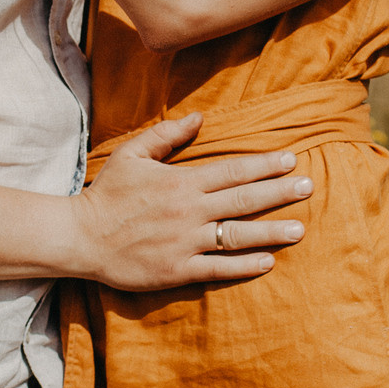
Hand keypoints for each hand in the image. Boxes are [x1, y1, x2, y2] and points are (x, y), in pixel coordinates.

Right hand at [69, 114, 312, 289]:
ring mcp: (184, 243)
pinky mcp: (177, 270)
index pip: (232, 171)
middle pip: (243, 200)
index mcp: (180, 182)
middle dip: (279, 193)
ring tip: (300, 229)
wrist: (80, 237)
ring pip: (237, 236)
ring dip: (271, 232)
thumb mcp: (133, 155)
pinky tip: (268, 262)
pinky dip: (244, 266)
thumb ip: (167, 135)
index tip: (291, 160)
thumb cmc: (107, 194)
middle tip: (308, 187)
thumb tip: (199, 117)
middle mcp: (188, 212)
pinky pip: (218, 268)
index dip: (264, 166)